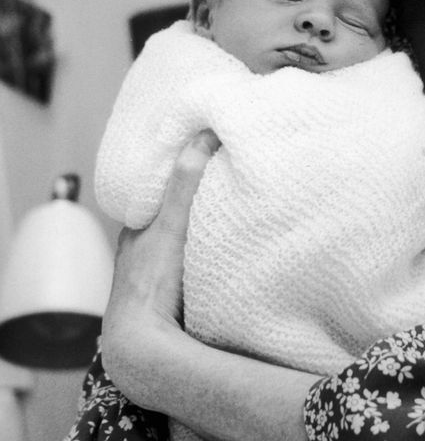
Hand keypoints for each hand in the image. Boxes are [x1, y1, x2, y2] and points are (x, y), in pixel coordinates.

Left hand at [101, 129, 219, 406]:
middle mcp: (138, 252)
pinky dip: (199, 259)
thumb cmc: (149, 286)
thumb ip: (184, 185)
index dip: (174, 174)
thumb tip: (202, 136)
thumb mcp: (169, 226)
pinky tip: (219, 258)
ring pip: (175, 245)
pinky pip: (185, 270)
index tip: (198, 153)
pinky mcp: (168, 302)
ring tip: (226, 212)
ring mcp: (152, 279)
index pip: (154, 193)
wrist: (142, 351)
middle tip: (220, 178)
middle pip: (166, 218)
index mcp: (134, 230)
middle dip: (189, 202)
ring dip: (196, 233)